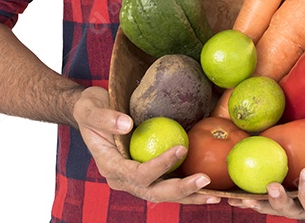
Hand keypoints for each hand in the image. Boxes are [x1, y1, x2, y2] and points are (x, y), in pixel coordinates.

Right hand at [71, 86, 219, 204]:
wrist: (91, 114)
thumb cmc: (90, 108)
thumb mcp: (90, 108)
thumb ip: (105, 117)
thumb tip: (127, 124)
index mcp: (110, 166)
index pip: (137, 173)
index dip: (159, 165)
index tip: (181, 148)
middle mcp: (123, 179)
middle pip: (154, 192)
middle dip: (180, 190)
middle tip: (205, 180)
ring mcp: (135, 180)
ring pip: (163, 195)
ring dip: (189, 196)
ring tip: (214, 196)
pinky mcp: (146, 175)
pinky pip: (167, 185)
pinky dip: (187, 189)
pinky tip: (208, 189)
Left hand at [227, 136, 304, 219]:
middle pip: (291, 211)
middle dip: (279, 203)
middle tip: (270, 187)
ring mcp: (290, 194)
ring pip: (272, 205)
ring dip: (257, 202)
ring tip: (242, 197)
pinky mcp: (278, 182)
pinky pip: (260, 191)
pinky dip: (247, 192)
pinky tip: (232, 190)